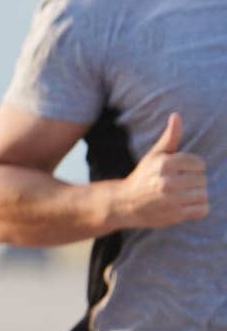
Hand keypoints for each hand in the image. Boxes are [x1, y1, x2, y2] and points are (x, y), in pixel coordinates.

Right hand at [114, 113, 208, 228]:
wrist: (126, 202)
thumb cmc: (144, 176)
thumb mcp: (154, 155)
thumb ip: (170, 136)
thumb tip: (176, 115)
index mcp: (165, 163)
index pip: (199, 164)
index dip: (192, 167)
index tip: (179, 171)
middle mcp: (168, 181)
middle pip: (203, 179)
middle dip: (194, 182)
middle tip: (178, 185)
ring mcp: (172, 199)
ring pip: (204, 194)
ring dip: (196, 195)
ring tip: (181, 195)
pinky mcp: (176, 214)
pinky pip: (203, 209)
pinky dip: (198, 208)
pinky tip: (185, 205)